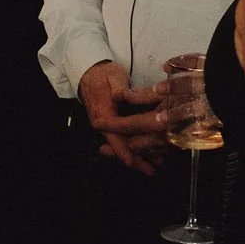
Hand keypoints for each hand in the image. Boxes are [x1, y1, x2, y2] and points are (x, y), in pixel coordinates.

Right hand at [78, 60, 167, 174]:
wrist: (90, 74)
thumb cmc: (104, 74)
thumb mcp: (113, 76)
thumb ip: (119, 88)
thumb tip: (122, 95)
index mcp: (104, 114)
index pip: (114, 136)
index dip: (123, 150)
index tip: (132, 162)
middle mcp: (104, 125)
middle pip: (119, 146)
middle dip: (135, 159)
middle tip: (151, 169)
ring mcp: (107, 127)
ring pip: (122, 145)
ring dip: (138, 155)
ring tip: (154, 164)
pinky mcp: (112, 126)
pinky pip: (122, 140)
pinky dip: (135, 148)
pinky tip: (149, 154)